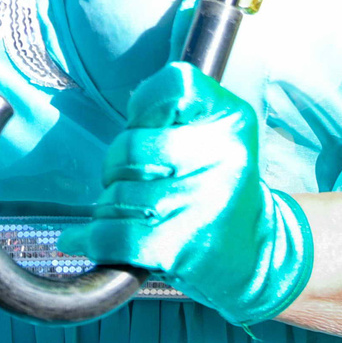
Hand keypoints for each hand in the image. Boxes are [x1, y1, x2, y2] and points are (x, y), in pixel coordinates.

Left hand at [59, 62, 312, 326]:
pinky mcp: (178, 248)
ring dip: (107, 207)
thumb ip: (179, 112)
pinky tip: (84, 239)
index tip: (144, 127)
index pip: (173, 85)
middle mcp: (220, 158)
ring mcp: (199, 204)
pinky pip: (111, 236)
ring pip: (115, 195)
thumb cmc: (222, 189)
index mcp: (231, 121)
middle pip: (129, 146)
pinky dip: (91, 239)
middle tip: (132, 180)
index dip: (145, 107)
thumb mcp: (220, 136)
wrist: (257, 256)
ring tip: (127, 213)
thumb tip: (129, 108)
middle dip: (116, 166)